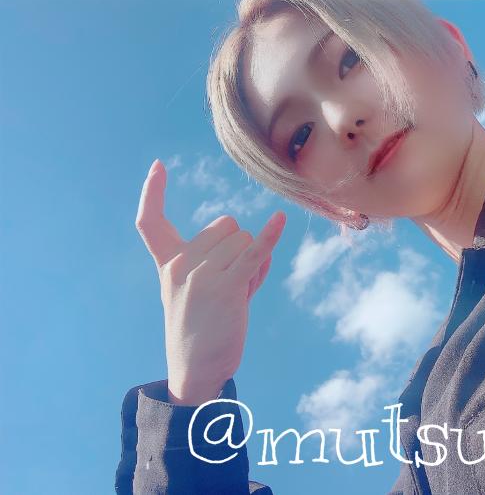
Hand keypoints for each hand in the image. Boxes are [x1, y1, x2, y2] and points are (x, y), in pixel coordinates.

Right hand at [135, 159, 286, 404]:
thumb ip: (223, 262)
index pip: (150, 222)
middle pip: (226, 226)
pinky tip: (280, 221)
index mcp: (168, 264)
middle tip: (233, 284)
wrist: (197, 371)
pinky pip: (253, 252)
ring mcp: (201, 274)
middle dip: (240, 247)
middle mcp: (180, 265)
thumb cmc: (203, 330)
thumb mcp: (200, 292)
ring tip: (240, 295)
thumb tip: (263, 239)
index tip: (158, 166)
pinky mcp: (226, 286)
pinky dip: (270, 236)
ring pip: (245, 240)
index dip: (153, 192)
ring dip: (254, 261)